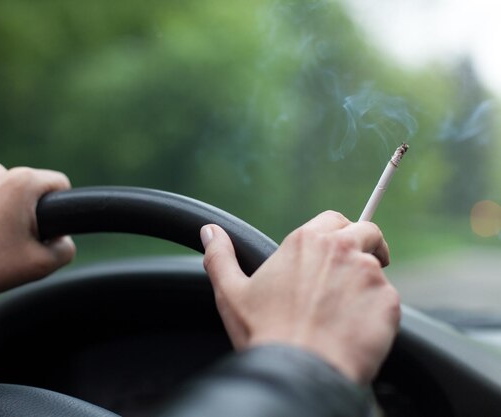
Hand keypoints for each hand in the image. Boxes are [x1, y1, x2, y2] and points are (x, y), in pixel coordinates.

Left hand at [0, 163, 75, 306]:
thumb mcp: (42, 264)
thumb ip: (66, 248)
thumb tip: (62, 241)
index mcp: (20, 182)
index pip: (59, 183)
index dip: (62, 210)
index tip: (48, 232)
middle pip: (27, 191)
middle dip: (28, 214)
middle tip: (17, 245)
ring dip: (1, 216)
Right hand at [200, 211, 399, 383]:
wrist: (300, 372)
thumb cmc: (264, 334)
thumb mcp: (231, 293)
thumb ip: (220, 256)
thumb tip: (209, 232)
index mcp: (306, 241)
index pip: (334, 219)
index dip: (336, 233)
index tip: (334, 250)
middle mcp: (342, 249)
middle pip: (367, 231)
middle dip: (366, 245)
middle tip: (352, 271)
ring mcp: (369, 274)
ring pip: (378, 268)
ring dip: (367, 282)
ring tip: (345, 312)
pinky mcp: (388, 301)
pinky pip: (388, 300)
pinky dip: (376, 312)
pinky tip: (354, 330)